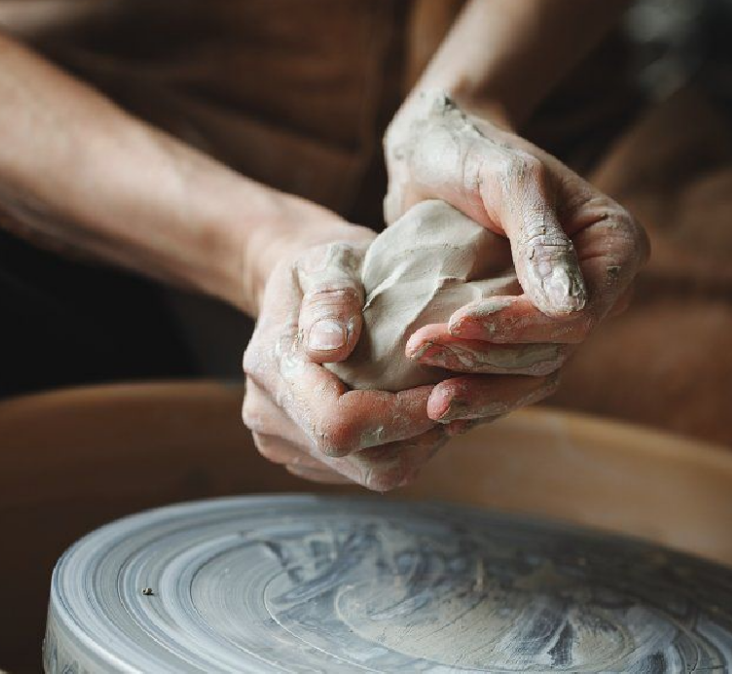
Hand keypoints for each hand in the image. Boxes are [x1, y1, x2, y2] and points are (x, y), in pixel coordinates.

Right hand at [240, 208, 448, 490]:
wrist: (301, 290)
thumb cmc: (326, 266)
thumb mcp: (330, 260)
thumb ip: (330, 298)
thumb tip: (330, 348)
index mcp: (272, 367)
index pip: (340, 423)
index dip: (402, 416)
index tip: (449, 388)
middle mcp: (269, 416)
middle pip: (364, 460)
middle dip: (421, 434)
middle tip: (462, 394)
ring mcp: (286, 442)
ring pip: (373, 472)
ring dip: (419, 444)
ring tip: (445, 398)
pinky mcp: (308, 457)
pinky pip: (368, 469)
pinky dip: (404, 446)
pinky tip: (418, 407)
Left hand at [384, 90, 649, 424]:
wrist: (433, 153)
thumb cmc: (472, 149)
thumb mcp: (506, 178)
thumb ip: (539, 238)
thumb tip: (572, 309)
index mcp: (615, 246)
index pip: (581, 310)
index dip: (523, 326)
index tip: (460, 321)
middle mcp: (598, 287)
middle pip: (556, 349)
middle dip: (489, 358)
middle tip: (422, 349)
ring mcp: (560, 313)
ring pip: (532, 373)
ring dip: (481, 388)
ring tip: (429, 400)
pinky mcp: (522, 330)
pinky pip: (510, 376)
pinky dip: (478, 394)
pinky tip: (442, 410)